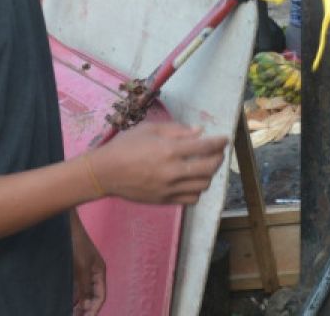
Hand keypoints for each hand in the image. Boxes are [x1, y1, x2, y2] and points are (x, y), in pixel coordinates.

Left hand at [71, 211, 105, 315]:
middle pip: (92, 296)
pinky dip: (72, 295)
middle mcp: (93, 273)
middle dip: (86, 308)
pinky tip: (67, 302)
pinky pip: (75, 286)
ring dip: (79, 303)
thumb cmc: (76, 243)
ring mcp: (83, 270)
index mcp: (99, 272)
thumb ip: (84, 286)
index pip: (100, 296)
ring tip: (70, 313)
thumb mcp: (81, 267)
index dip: (94, 309)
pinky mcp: (73, 268)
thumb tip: (87, 305)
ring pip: (83, 292)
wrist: (66, 226)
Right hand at [90, 121, 227, 203]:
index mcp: (169, 150)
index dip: (219, 142)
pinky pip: (191, 198)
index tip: (224, 139)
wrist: (105, 173)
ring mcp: (169, 188)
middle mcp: (172, 171)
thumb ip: (176, 130)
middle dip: (219, 158)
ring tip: (206, 166)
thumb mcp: (149, 129)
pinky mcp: (165, 200)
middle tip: (218, 152)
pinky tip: (194, 180)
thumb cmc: (125, 146)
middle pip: (209, 168)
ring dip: (209, 174)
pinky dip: (198, 190)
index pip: (204, 147)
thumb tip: (199, 132)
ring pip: (203, 185)